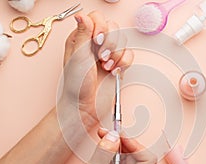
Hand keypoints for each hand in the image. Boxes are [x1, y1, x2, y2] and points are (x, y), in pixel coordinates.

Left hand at [59, 11, 133, 131]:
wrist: (86, 106)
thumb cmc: (76, 84)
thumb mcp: (77, 56)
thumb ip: (82, 34)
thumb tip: (81, 15)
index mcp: (82, 38)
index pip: (97, 17)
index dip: (100, 26)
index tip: (96, 41)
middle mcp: (95, 44)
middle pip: (112, 27)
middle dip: (109, 42)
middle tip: (101, 56)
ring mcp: (108, 54)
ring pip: (122, 40)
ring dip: (116, 54)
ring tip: (106, 66)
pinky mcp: (118, 65)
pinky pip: (129, 55)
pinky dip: (123, 63)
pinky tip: (114, 71)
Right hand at [60, 128, 156, 163]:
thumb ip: (104, 153)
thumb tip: (114, 136)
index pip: (146, 161)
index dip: (135, 146)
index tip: (121, 136)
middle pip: (137, 156)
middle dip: (123, 142)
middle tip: (110, 133)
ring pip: (127, 154)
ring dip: (116, 143)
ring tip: (104, 136)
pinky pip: (119, 157)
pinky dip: (111, 148)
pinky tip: (103, 144)